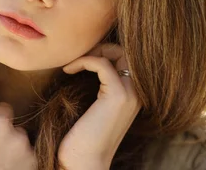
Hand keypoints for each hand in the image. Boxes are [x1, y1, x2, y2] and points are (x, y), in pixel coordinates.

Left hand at [58, 43, 141, 169]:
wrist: (83, 162)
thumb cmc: (83, 136)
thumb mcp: (95, 106)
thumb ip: (100, 86)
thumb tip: (85, 61)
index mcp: (134, 95)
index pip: (126, 58)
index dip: (104, 52)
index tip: (81, 60)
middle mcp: (137, 93)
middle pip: (125, 51)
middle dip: (100, 48)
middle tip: (78, 59)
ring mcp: (130, 94)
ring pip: (117, 52)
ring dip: (90, 52)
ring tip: (72, 64)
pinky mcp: (118, 96)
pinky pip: (101, 63)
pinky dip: (82, 61)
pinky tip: (68, 71)